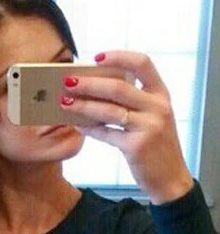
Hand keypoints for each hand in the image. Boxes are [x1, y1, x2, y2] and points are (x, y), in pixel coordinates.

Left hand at [60, 51, 193, 203]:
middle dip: (90, 83)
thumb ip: (133, 103)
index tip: (96, 57)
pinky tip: (75, 124)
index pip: (143, 63)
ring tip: (64, 101)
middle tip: (68, 81)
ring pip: (109, 110)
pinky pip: (106, 133)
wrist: (169, 177)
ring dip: (83, 105)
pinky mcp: (137, 146)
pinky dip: (88, 128)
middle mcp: (158, 106)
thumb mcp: (151, 118)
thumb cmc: (154, 145)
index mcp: (161, 94)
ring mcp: (149, 126)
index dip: (119, 57)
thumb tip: (95, 90)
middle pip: (118, 87)